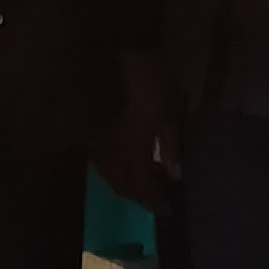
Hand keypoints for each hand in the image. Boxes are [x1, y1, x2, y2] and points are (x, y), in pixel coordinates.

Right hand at [95, 48, 179, 212]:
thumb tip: (175, 175)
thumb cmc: (154, 85)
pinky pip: (101, 163)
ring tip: (142, 185)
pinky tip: (123, 166)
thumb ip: (171, 146)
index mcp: (135, 152)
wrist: (124, 58)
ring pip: (110, 177)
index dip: (156, 201)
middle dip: (141, 197)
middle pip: (124, 187)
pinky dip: (114, 172)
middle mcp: (114, 153)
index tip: (168, 210)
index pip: (145, 187)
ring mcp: (101, 143)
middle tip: (157, 199)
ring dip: (126, 187)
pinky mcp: (94, 132)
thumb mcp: (172, 115)